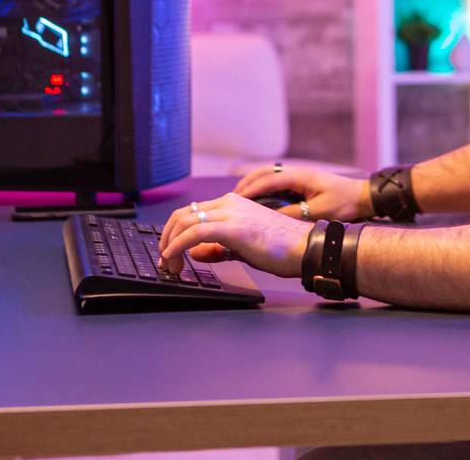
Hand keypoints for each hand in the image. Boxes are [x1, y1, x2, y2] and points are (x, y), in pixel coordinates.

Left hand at [156, 193, 311, 277]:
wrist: (304, 248)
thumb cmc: (281, 248)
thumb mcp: (242, 247)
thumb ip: (218, 248)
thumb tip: (195, 252)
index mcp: (233, 203)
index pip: (193, 212)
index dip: (175, 232)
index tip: (170, 252)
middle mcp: (229, 203)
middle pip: (183, 214)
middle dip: (167, 238)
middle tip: (165, 261)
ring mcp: (230, 213)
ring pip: (185, 221)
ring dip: (169, 245)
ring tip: (169, 266)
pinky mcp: (232, 227)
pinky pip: (195, 233)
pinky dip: (178, 246)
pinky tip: (174, 258)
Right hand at [233, 162, 373, 222]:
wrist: (362, 196)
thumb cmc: (344, 203)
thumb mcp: (319, 211)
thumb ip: (295, 214)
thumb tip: (271, 218)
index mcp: (299, 176)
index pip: (269, 179)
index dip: (251, 189)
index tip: (236, 199)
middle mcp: (296, 172)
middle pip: (264, 173)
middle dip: (246, 184)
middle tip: (231, 198)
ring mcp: (298, 175)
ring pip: (268, 175)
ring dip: (253, 184)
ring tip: (239, 198)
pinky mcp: (300, 182)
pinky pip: (275, 181)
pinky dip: (262, 187)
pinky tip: (257, 199)